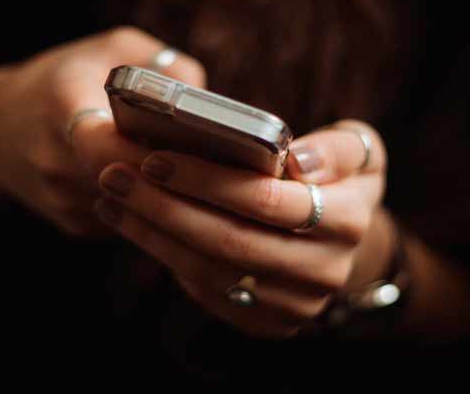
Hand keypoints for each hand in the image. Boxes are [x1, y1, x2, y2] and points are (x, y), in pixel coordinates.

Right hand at [0, 27, 204, 234]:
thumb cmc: (63, 80)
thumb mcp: (110, 48)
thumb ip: (162, 64)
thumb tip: (209, 102)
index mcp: (61, 107)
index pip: (106, 144)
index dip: (151, 153)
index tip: (194, 149)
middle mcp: (55, 160)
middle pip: (129, 183)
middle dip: (175, 178)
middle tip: (220, 169)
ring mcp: (62, 200)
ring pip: (134, 208)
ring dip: (169, 197)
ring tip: (207, 179)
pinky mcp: (74, 225)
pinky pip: (126, 220)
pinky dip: (152, 207)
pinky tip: (171, 189)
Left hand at [94, 120, 389, 337]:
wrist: (340, 239)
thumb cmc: (337, 178)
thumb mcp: (356, 149)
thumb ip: (337, 148)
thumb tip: (297, 161)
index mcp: (349, 220)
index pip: (267, 201)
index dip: (207, 180)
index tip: (154, 157)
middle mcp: (325, 270)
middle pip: (228, 241)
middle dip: (164, 207)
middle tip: (115, 176)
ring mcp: (295, 303)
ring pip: (209, 270)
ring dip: (151, 232)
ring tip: (113, 196)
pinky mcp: (268, 322)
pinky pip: (206, 291)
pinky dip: (163, 255)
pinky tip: (132, 222)